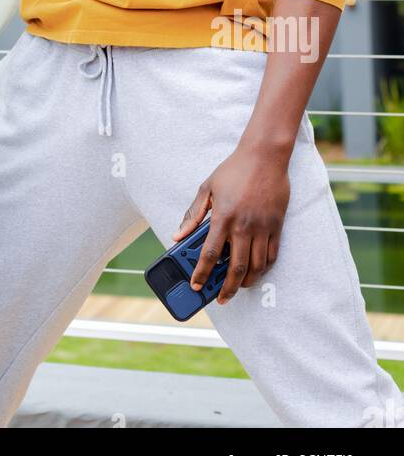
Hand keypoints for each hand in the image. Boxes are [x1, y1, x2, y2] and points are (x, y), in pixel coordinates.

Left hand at [171, 145, 290, 303]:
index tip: (196, 285)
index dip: (202, 273)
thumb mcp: (207, 188)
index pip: (209, 254)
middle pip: (235, 267)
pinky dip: (264, 268)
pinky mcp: (277, 226)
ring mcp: (262, 228)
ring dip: (246, 282)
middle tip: (221, 298)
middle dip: (227, 288)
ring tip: (237, 287)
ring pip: (256, 266)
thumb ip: (193, 214)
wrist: (264, 157)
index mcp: (223, 217)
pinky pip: (271, 255)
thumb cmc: (233, 170)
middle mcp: (243, 226)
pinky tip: (256, 271)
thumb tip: (178, 234)